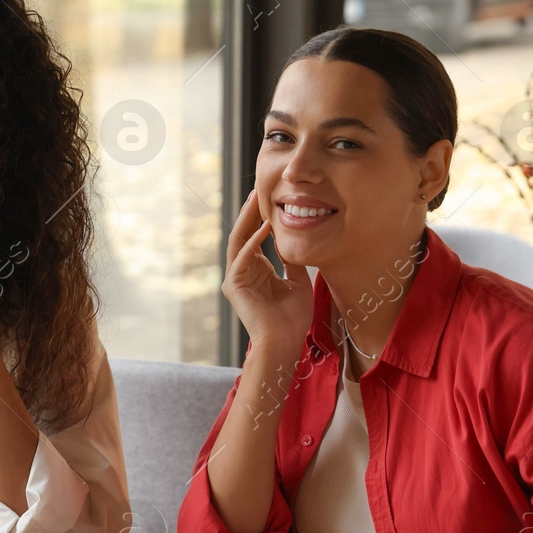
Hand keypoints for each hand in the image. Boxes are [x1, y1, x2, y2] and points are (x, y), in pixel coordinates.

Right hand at [223, 189, 312, 360]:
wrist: (285, 343)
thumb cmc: (292, 319)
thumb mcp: (298, 283)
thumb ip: (292, 262)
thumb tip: (291, 241)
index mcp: (256, 272)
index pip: (256, 239)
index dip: (262, 219)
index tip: (272, 200)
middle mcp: (243, 272)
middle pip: (244, 235)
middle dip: (250, 212)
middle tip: (258, 190)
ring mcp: (236, 279)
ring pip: (239, 241)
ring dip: (247, 220)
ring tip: (256, 200)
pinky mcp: (234, 286)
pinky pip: (242, 258)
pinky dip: (253, 242)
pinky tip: (264, 227)